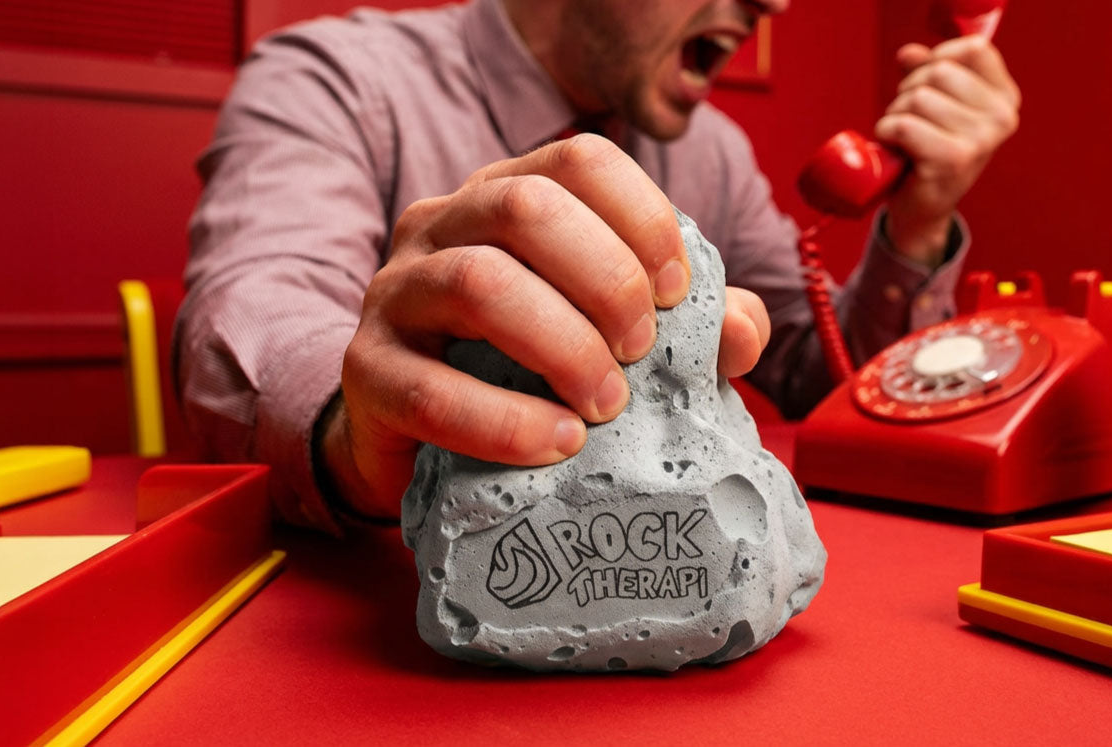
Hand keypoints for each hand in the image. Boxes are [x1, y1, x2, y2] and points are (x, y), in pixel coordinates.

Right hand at [322, 135, 773, 517]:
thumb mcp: (610, 340)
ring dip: (561, 344)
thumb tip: (744, 329)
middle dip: (604, 279)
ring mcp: (395, 292)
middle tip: (641, 350)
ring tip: (606, 405)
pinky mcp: (367, 372)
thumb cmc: (527, 376)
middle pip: (526, 207)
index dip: (642, 217)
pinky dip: (505, 421)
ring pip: (477, 282)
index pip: (578, 159)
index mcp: (506, 196)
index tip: (678, 292)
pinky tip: (558, 444)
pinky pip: (430, 389)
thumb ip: (687, 329)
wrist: (421, 448)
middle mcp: (442, 225)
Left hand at [875, 35, 1020, 264]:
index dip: (939, 58)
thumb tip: (909, 53)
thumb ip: (924, 69)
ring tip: (906, 138)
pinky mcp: (954, 160)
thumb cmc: (927, 149)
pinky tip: (897, 150)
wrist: (923, 208)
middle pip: (939, 71)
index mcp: (1005, 98)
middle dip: (910, 91)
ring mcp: (981, 140)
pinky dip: (887, 133)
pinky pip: (903, 124)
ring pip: (917, 97)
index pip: (973, 49)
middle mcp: (1002, 118)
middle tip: (913, 121)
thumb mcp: (933, 101)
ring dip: (897, 115)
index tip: (928, 85)